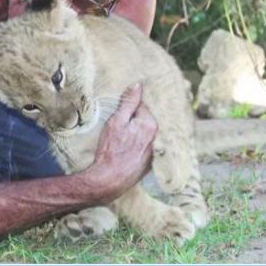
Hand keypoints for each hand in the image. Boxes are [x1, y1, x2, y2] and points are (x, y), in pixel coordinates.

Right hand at [89, 86, 156, 201]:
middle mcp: (156, 139)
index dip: (128, 109)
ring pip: (143, 136)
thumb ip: (129, 102)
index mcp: (150, 125)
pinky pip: (143, 150)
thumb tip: (138, 85)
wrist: (109, 181)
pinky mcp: (148, 165)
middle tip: (118, 131)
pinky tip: (125, 154)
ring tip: (121, 144)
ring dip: (135, 136)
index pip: (141, 106)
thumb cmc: (111, 151)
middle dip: (133, 122)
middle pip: (144, 122)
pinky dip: (136, 149)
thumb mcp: (116, 121)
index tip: (119, 116)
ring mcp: (153, 153)